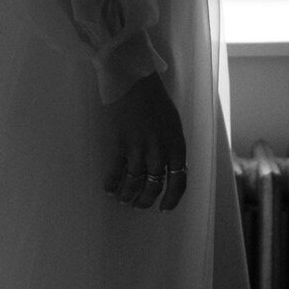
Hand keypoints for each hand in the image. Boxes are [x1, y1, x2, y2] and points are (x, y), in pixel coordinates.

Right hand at [104, 74, 187, 211]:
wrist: (133, 80)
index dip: (171, 199)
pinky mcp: (120, 142)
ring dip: (127, 195)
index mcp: (177, 145)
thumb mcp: (173, 124)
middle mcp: (160, 150)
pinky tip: (109, 188)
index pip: (179, 182)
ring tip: (123, 199)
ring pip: (134, 182)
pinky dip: (112, 183)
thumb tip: (168, 168)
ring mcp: (139, 147)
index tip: (163, 208)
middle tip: (138, 204)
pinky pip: (116, 171)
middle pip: (154, 186)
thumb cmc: (155, 99)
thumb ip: (172, 147)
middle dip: (145, 200)